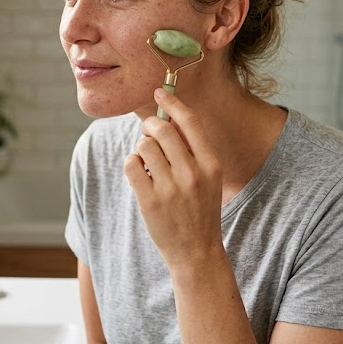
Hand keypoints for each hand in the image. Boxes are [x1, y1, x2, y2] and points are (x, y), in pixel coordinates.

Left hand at [123, 88, 223, 268]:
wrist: (196, 251)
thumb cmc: (199, 209)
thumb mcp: (208, 178)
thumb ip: (192, 150)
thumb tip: (166, 117)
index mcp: (211, 164)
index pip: (189, 122)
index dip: (171, 103)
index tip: (158, 93)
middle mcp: (192, 173)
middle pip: (161, 129)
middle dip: (149, 125)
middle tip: (147, 132)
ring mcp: (170, 188)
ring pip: (143, 145)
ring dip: (140, 147)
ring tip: (147, 161)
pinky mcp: (150, 200)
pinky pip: (130, 164)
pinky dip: (131, 163)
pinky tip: (139, 173)